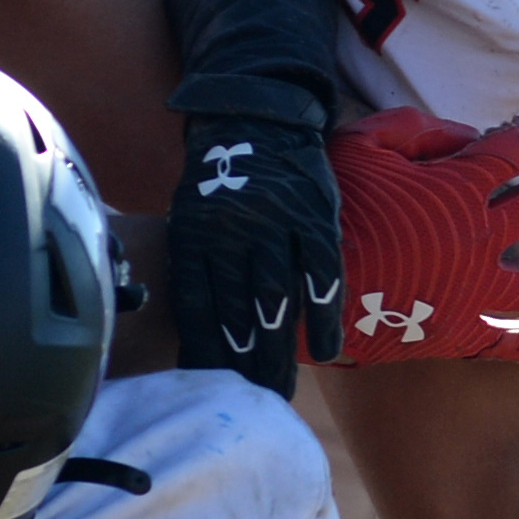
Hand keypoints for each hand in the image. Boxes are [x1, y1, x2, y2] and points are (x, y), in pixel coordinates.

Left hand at [170, 112, 343, 397]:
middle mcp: (231, 229)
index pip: (195, 303)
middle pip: (236, 309)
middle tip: (254, 402)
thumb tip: (198, 336)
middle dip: (244, 362)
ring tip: (283, 390)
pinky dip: (324, 313)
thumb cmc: (219, 180)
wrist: (256, 115)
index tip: (209, 388)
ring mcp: (274, 221)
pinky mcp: (314, 214)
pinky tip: (327, 350)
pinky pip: (321, 271)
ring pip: (275, 296)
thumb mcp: (191, 215)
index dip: (201, 349)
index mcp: (193, 232)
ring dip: (280, 349)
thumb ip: (196, 267)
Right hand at [326, 109, 518, 364]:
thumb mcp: (363, 142)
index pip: (513, 151)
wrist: (300, 285)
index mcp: (458, 185)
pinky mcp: (457, 332)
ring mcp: (473, 288)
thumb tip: (465, 136)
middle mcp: (479, 235)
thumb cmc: (327, 206)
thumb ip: (418, 129)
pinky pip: (509, 342)